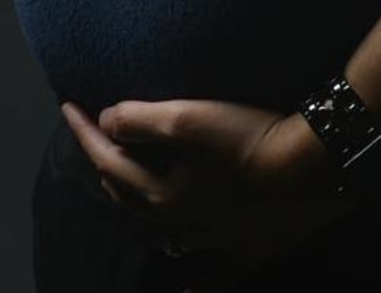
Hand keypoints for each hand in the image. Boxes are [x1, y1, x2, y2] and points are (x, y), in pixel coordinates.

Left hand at [60, 98, 358, 291]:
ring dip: (137, 206)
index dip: (84, 131)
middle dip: (106, 164)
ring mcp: (213, 242)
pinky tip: (183, 291)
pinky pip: (211, 274)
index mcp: (159, 194)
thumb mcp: (188, 117)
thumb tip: (105, 121)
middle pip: (128, 195)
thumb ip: (140, 120)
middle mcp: (178, 224)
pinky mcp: (248, 250)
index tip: (65, 105)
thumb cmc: (249, 138)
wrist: (315, 170)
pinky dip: (192, 282)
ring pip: (160, 231)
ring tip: (128, 185)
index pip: (107, 159)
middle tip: (95, 136)